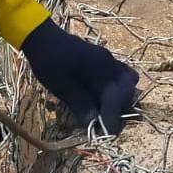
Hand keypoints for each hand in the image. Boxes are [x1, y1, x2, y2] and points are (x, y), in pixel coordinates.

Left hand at [20, 20, 137, 134]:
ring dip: (122, 99)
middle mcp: (110, 65)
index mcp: (99, 70)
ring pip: (129, 82)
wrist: (43, 37)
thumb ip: (80, 104)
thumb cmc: (49, 61)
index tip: (106, 135)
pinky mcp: (106, 59)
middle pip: (128, 92)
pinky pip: (123, 74)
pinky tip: (103, 96)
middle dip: (120, 110)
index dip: (112, 120)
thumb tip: (94, 124)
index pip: (115, 100)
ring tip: (105, 110)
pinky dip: (119, 88)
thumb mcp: (60, 86)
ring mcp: (110, 60)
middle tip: (104, 123)